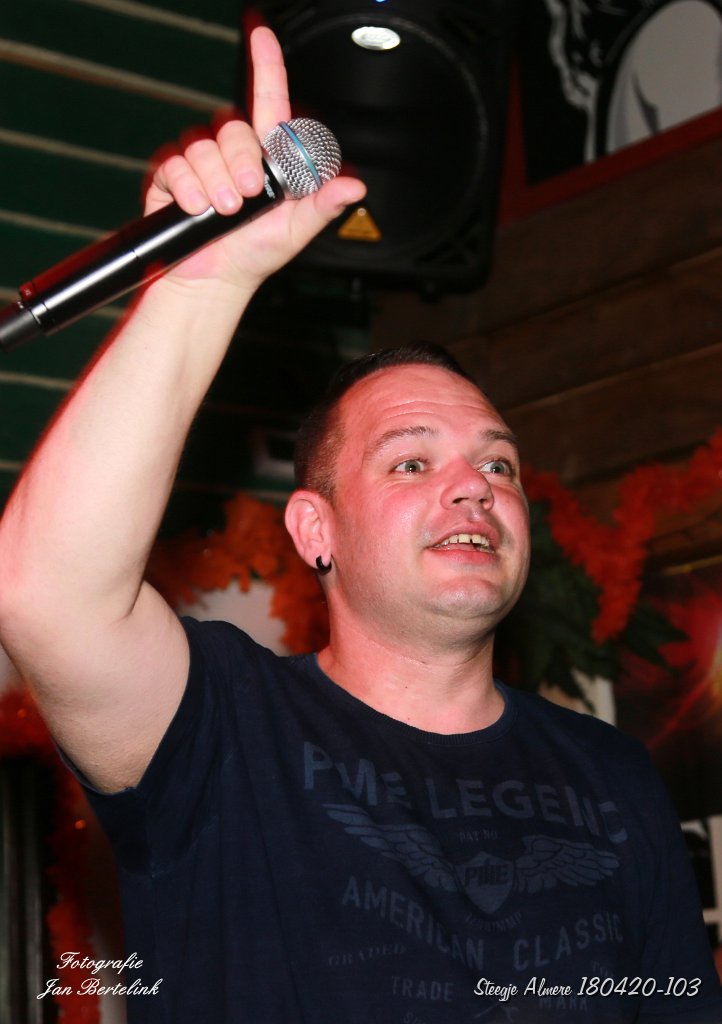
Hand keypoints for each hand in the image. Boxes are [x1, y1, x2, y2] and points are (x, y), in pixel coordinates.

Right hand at [145, 26, 365, 290]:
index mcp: (266, 157)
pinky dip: (188, 187)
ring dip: (216, 180)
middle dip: (242, 161)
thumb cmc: (255, 255)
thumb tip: (356, 185)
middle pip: (233, 127)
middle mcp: (233, 152)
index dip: (266, 63)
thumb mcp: (296, 231)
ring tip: (224, 210)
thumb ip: (323, 205)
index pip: (268, 99)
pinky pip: (176, 163)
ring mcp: (201, 161)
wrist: (213, 281)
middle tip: (247, 197)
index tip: (260, 31)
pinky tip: (195, 208)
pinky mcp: (171, 174)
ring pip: (205, 145)